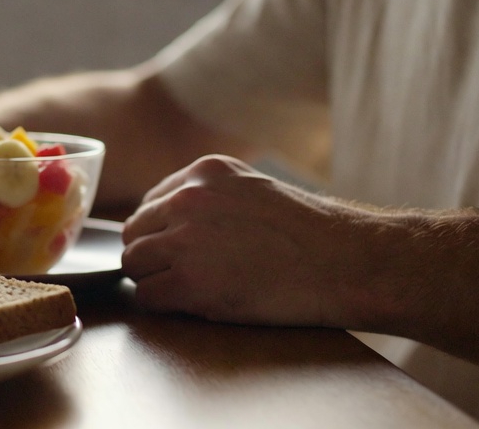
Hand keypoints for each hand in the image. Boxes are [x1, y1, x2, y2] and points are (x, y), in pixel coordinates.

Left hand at [121, 155, 371, 326]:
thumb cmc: (310, 233)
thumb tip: (170, 219)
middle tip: (173, 274)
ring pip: (133, 263)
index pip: (151, 203)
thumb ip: (210, 197)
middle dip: (150, 254)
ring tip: (181, 290)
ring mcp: (185, 240)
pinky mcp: (190, 282)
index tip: (173, 249)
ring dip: (151, 279)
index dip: (159, 231)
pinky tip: (185, 306)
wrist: (345, 263)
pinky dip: (159, 305)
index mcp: (203, 172)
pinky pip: (147, 296)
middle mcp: (187, 199)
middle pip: (135, 233)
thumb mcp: (252, 190)